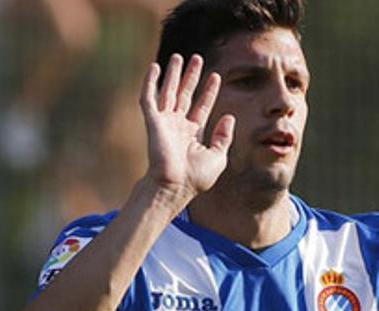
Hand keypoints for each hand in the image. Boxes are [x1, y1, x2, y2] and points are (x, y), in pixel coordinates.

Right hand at [140, 54, 234, 198]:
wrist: (176, 186)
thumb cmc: (196, 178)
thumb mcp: (218, 156)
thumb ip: (224, 136)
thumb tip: (229, 117)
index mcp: (193, 133)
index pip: (202, 106)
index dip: (209, 91)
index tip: (216, 76)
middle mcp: (178, 125)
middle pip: (185, 95)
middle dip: (191, 77)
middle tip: (197, 58)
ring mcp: (164, 122)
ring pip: (168, 92)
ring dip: (172, 74)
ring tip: (178, 56)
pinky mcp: (152, 122)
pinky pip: (149, 98)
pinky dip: (150, 82)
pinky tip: (154, 68)